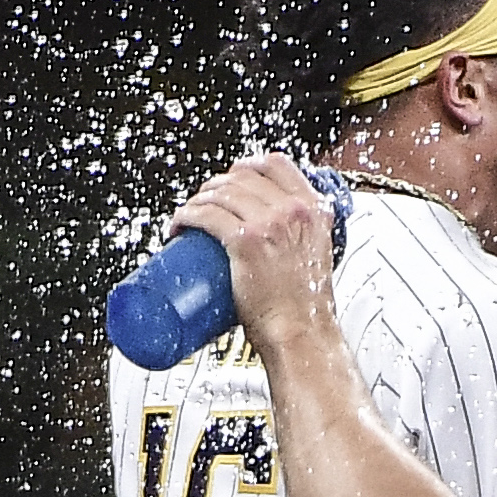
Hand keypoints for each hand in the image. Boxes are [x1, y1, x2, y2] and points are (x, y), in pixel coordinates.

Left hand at [170, 152, 338, 353]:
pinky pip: (206, 214)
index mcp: (314, 210)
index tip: (235, 176)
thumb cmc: (306, 307)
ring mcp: (270, 223)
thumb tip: (279, 237)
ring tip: (190, 214)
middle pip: (242, 175)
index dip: (248, 166)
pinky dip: (186, 214)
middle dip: (217, 184)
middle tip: (206, 201)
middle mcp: (294, 210)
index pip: (276, 164)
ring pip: (221, 192)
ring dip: (198, 198)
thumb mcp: (316, 257)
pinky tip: (181, 224)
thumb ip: (303, 240)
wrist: (302, 332)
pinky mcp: (246, 240)